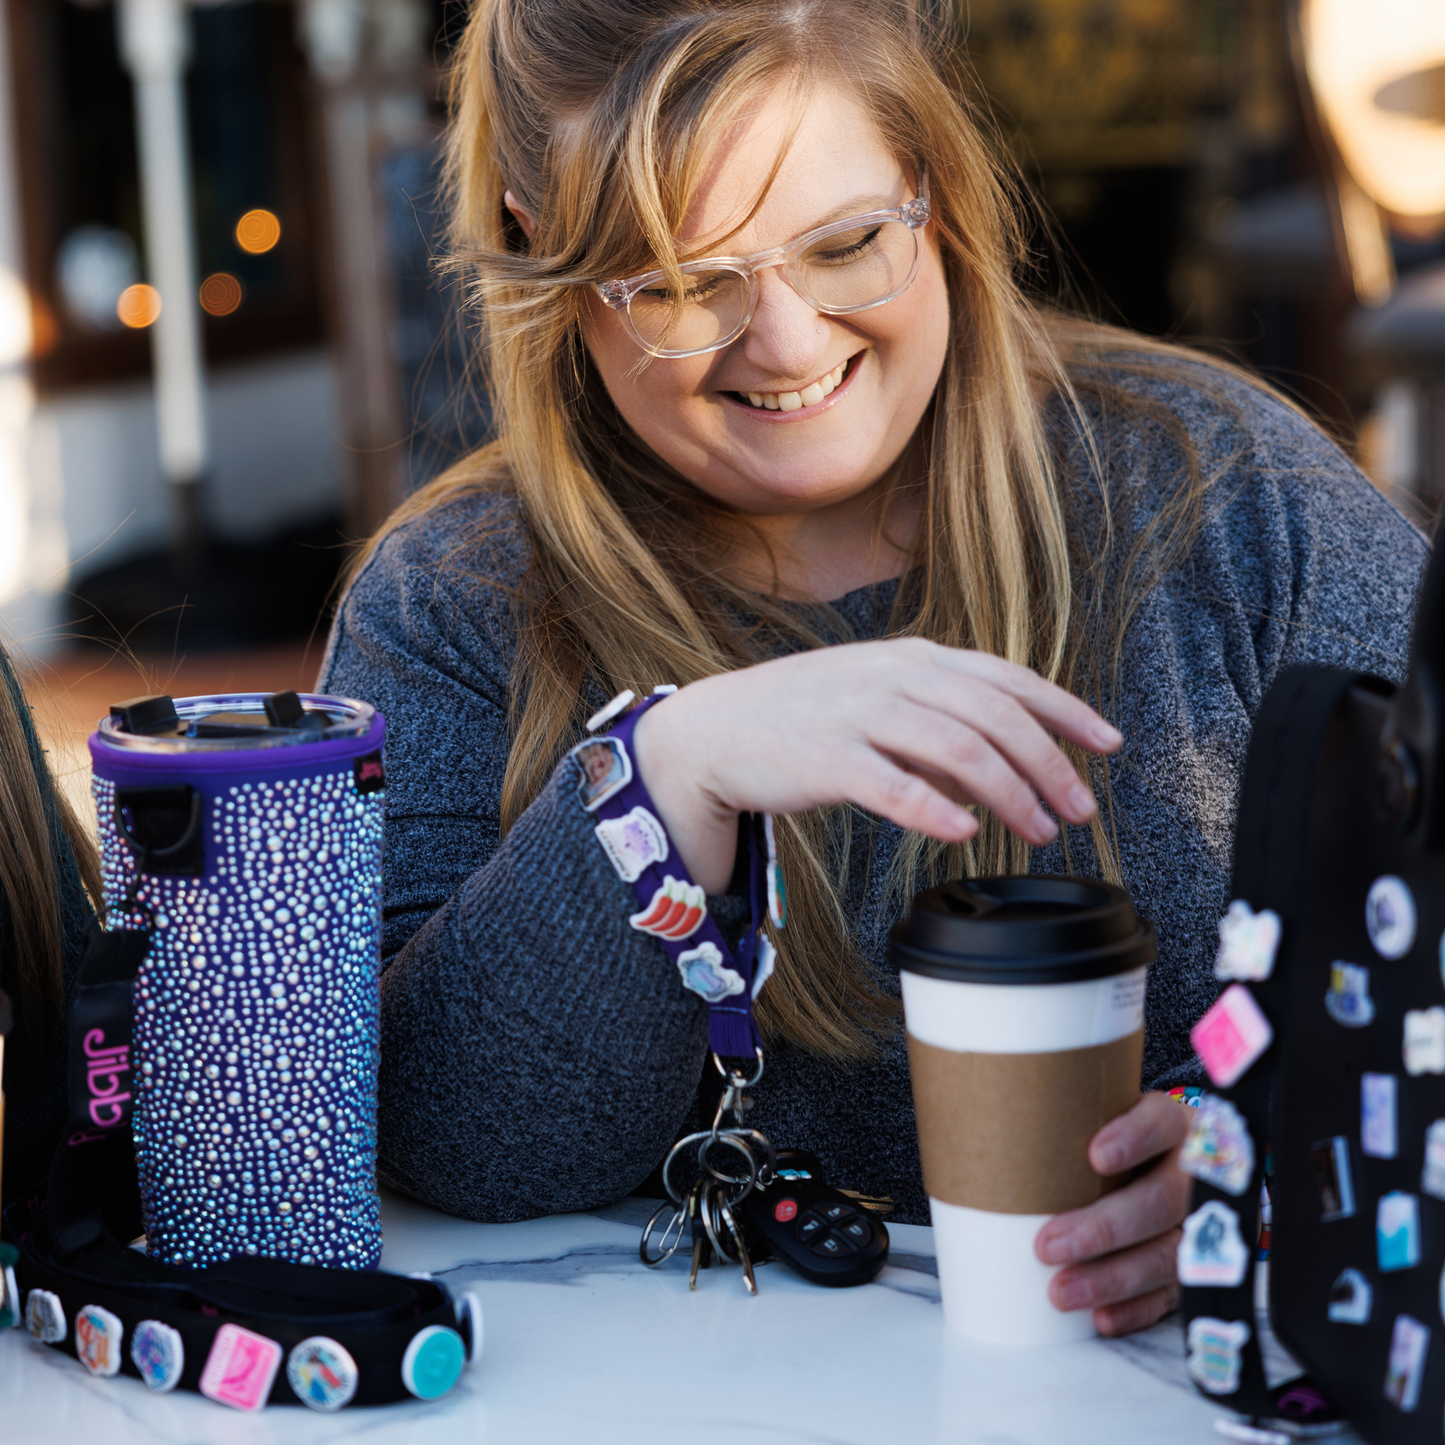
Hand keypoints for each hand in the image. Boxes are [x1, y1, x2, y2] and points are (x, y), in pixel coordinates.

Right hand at [631, 638, 1121, 892]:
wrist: (712, 732)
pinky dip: (935, 808)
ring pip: (957, 749)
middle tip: (1080, 807)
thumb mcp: (876, 699)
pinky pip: (892, 784)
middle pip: (995, 716)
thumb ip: (935, 723)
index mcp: (912, 658)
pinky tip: (965, 832)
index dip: (1065, 710)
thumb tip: (995, 770)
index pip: (1007, 678)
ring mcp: (858, 714)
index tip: (1107, 743)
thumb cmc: (799, 719)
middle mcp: (892, 676)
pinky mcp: (825, 758)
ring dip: (1009, 792)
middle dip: (1049, 763)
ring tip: (1038, 830)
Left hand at [1034, 1092, 1192, 1336]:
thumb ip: (1057, 1119)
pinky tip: (1102, 1319)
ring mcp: (1199, 1224)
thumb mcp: (1093, 1115)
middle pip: (1162, 1200)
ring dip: (1112, 1278)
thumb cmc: (1103, 1135)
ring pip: (1168, 1254)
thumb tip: (966, 1118)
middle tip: (1047, 1245)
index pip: (1161, 1123)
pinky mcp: (1193, 1268)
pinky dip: (1136, 1309)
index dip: (1134, 1138)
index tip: (1094, 1155)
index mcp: (1170, 1124)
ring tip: (1060, 1292)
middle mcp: (1191, 1172)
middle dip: (1104, 1227)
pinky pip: (1171, 1296)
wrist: (1155, 1162)